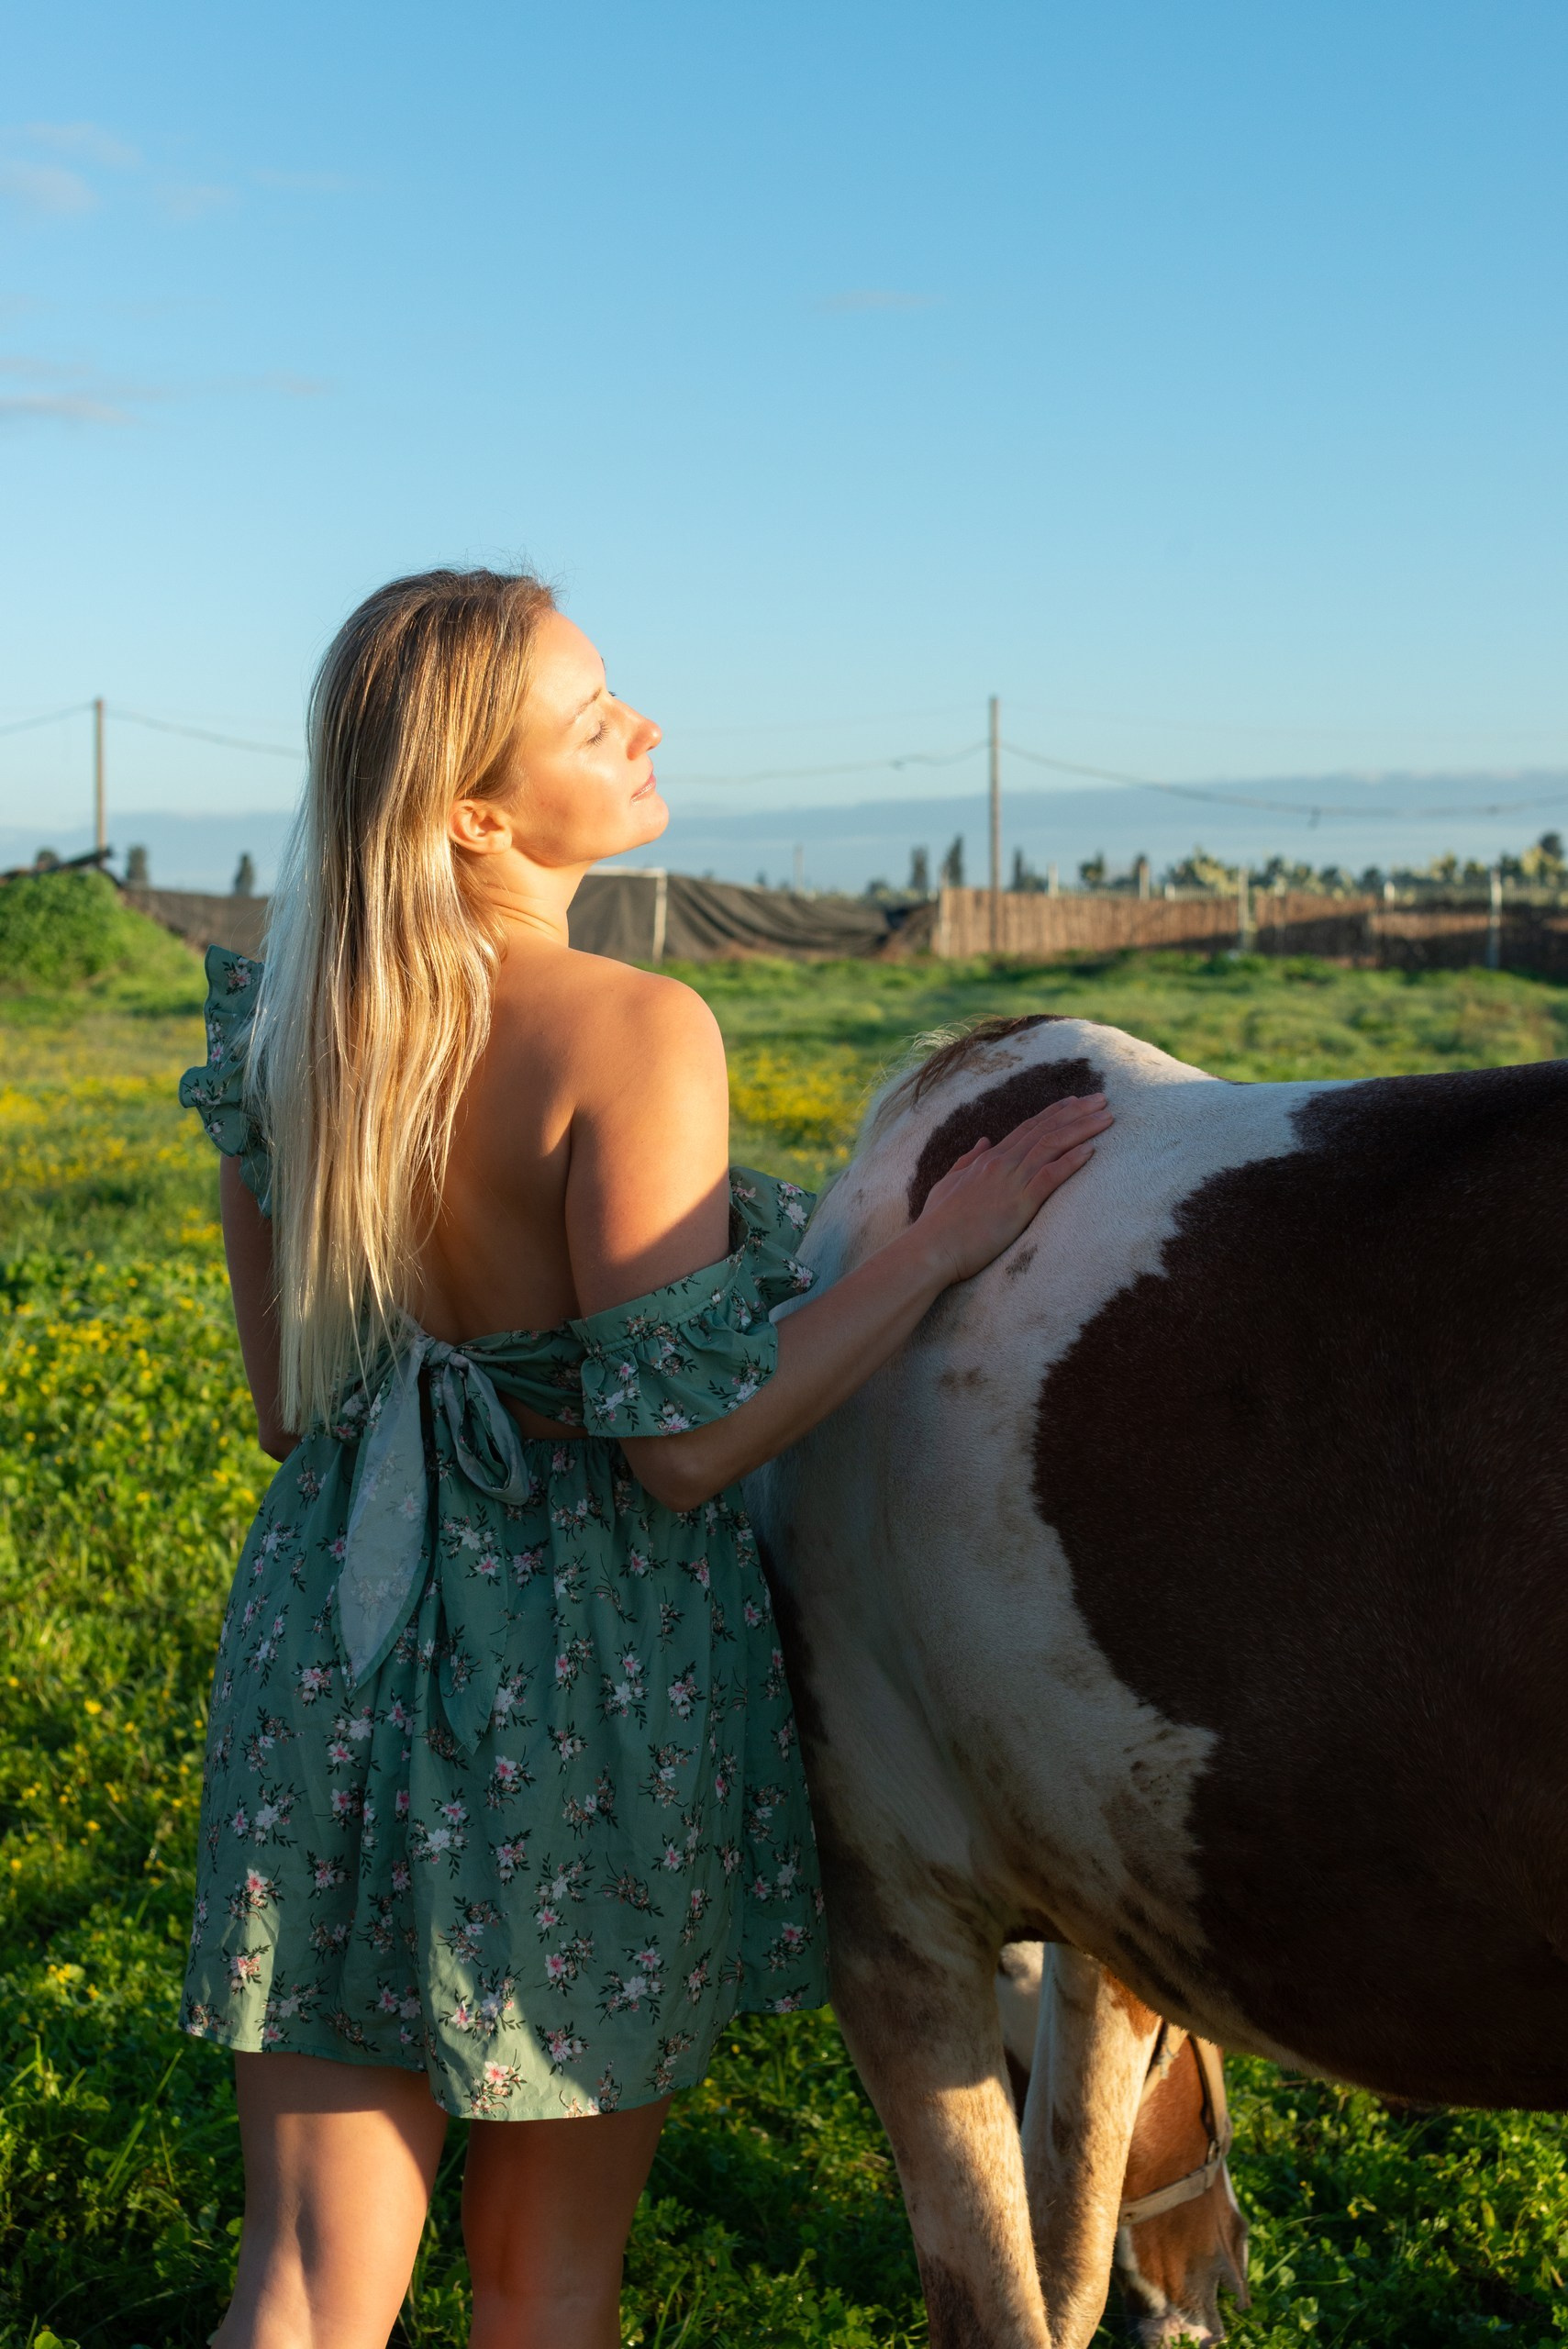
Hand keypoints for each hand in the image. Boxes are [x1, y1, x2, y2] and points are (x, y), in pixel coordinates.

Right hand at [913, 1094, 1112, 1283]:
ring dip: (1082, 1129)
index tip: (1075, 1101)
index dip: (1053, 1113)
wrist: (932, 1247)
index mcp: (988, 1160)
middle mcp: (1002, 1163)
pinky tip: (1092, 1150)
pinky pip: (1050, 1176)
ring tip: (1107, 1117)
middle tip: (1102, 1099)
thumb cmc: (938, 1222)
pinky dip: (1072, 1161)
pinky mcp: (1019, 1204)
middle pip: (1046, 1130)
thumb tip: (984, 1142)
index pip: (1027, 1128)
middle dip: (1077, 1113)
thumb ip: (967, 1161)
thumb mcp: (949, 1183)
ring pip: (1052, 1146)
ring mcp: (1011, 1182)